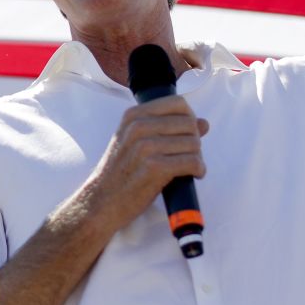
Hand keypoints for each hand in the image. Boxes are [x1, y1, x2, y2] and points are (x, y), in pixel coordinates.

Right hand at [86, 95, 208, 232]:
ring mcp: (145, 147)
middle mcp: (138, 127)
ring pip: (193, 143)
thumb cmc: (121, 172)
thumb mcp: (135, 142)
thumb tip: (203, 123)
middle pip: (189, 124)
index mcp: (133, 116)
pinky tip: (194, 175)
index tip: (186, 135)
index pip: (178, 104)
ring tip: (188, 167)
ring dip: (197, 157)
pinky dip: (198, 169)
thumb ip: (167, 128)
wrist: (101, 200)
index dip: (189, 119)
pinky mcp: (154, 168)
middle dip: (194, 140)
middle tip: (187, 156)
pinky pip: (192, 162)